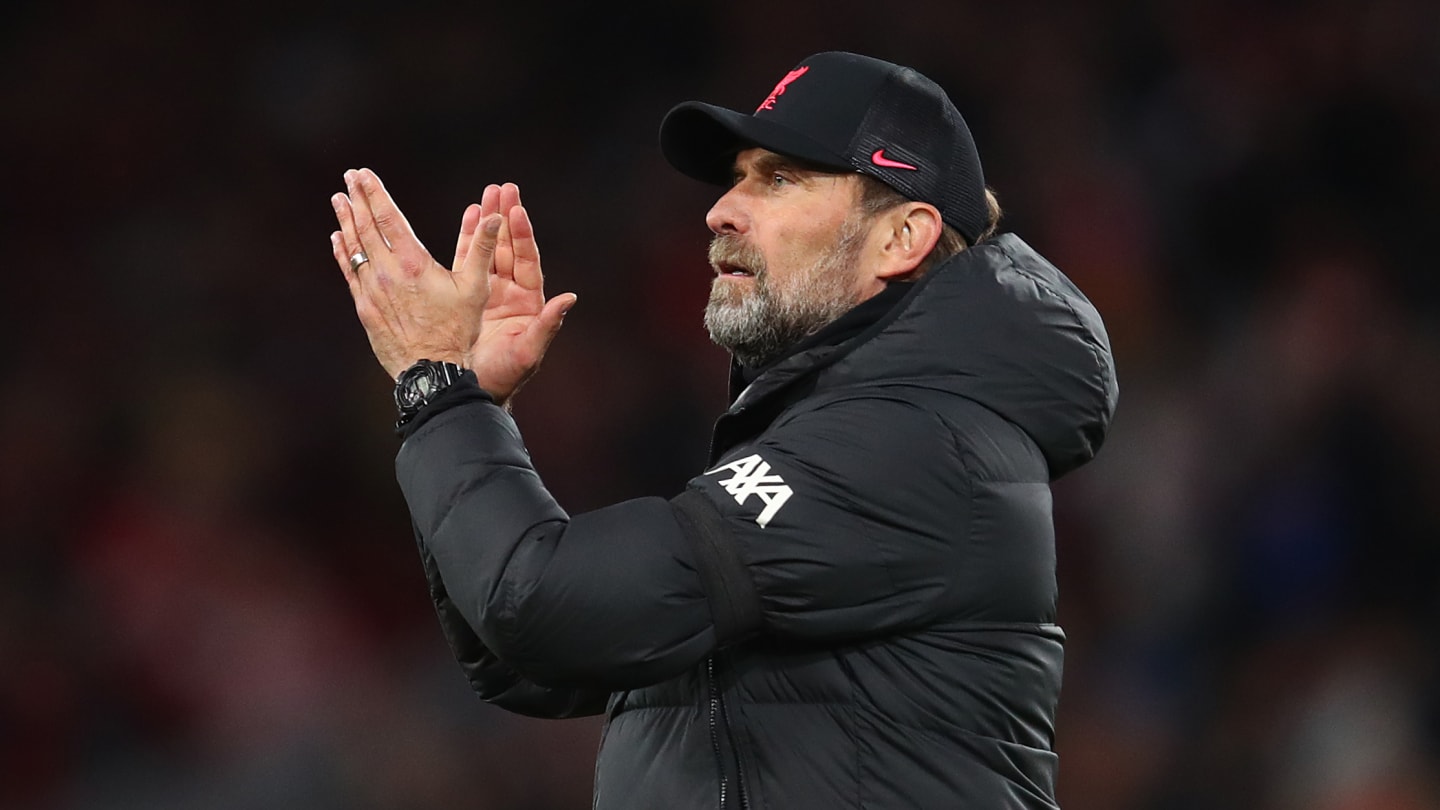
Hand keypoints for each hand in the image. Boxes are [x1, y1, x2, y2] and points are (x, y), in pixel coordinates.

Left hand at [331, 168, 497, 378]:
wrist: (431, 372)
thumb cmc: (457, 331)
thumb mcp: (475, 289)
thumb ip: (482, 250)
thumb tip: (495, 217)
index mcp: (413, 263)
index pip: (388, 218)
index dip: (375, 193)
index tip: (364, 174)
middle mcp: (387, 273)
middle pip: (367, 227)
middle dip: (357, 199)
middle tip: (349, 177)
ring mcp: (371, 291)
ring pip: (354, 248)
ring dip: (346, 221)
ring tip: (338, 200)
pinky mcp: (365, 309)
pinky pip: (349, 273)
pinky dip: (343, 253)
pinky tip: (338, 240)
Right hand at [455, 183, 576, 405]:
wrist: (473, 388)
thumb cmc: (505, 376)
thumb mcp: (529, 351)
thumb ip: (547, 325)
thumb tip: (570, 299)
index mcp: (529, 302)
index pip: (527, 260)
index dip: (523, 235)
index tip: (517, 210)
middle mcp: (511, 292)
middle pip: (510, 247)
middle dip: (506, 217)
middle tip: (502, 187)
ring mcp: (489, 292)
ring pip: (490, 249)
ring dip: (489, 222)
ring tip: (486, 194)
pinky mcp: (468, 295)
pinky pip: (469, 261)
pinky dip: (470, 239)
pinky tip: (469, 217)